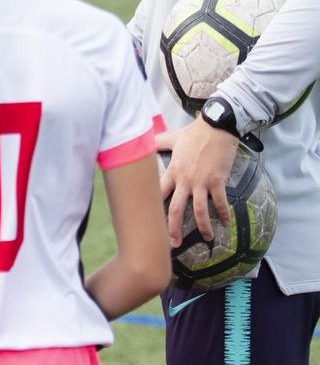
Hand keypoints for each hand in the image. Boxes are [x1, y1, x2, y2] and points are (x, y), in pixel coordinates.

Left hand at [160, 117, 238, 246]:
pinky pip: (221, 202)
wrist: (217, 126)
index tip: (150, 223)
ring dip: (203, 226)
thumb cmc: (195, 133)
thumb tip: (145, 140)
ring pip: (199, 211)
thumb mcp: (172, 138)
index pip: (158, 193)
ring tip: (206, 238)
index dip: (153, 209)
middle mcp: (184, 180)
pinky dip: (224, 214)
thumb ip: (159, 142)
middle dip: (173, 229)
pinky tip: (227, 223)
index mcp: (172, 172)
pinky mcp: (217, 181)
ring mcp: (201, 182)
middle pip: (175, 209)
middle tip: (173, 244)